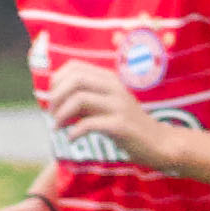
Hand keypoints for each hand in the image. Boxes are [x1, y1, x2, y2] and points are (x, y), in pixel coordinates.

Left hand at [42, 61, 168, 166]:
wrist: (157, 143)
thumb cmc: (126, 125)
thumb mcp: (103, 107)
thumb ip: (83, 101)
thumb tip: (52, 100)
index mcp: (109, 79)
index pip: (74, 67)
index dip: (56, 81)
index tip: (52, 100)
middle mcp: (114, 87)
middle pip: (75, 79)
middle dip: (56, 97)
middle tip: (51, 114)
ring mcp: (118, 105)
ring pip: (79, 99)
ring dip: (61, 114)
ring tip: (57, 127)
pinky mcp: (121, 125)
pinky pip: (89, 124)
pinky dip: (74, 132)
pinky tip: (72, 139)